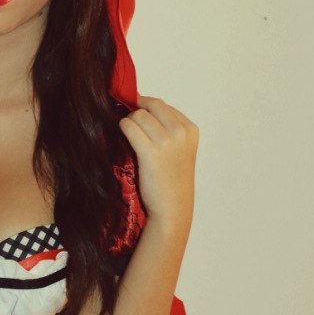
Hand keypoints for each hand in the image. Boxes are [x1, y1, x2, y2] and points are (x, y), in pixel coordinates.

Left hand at [118, 94, 198, 228]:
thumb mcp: (180, 150)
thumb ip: (168, 130)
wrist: (172, 208)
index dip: (146, 107)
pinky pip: (129, 127)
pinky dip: (122, 127)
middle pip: (151, 106)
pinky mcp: (150, 153)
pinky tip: (122, 135)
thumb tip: (141, 110)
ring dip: (128, 121)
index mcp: (191, 130)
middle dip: (136, 110)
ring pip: (138, 115)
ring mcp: (167, 142)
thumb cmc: (172, 181)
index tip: (137, 115)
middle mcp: (181, 133)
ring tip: (127, 134)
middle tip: (129, 122)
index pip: (163, 105)